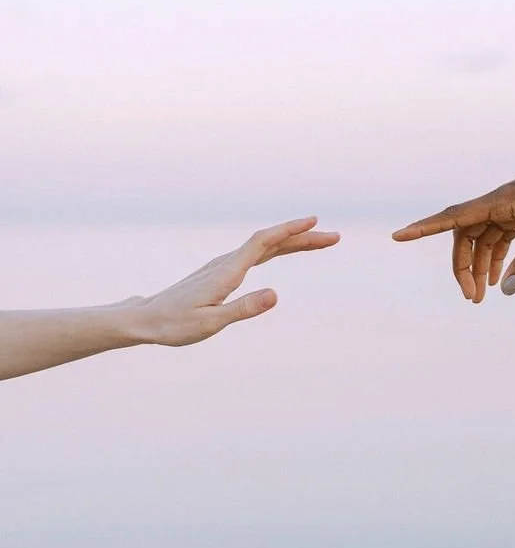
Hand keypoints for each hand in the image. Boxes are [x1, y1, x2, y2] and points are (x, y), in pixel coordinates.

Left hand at [139, 217, 338, 344]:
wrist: (146, 319)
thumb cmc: (175, 324)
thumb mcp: (211, 323)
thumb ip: (244, 308)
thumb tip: (276, 294)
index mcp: (227, 271)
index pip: (264, 242)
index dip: (290, 230)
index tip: (315, 222)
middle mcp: (227, 262)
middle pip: (271, 241)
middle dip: (304, 237)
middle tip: (334, 237)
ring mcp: (224, 265)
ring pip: (266, 246)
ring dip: (294, 242)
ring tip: (320, 241)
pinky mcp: (222, 271)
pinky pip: (257, 253)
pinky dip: (278, 248)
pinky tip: (285, 249)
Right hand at [392, 143, 514, 300]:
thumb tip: (506, 289)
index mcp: (498, 201)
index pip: (452, 218)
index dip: (423, 229)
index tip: (398, 237)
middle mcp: (497, 203)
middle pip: (464, 237)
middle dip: (463, 267)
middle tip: (471, 298)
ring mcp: (509, 208)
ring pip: (481, 240)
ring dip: (479, 266)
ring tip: (482, 296)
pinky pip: (499, 238)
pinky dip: (496, 258)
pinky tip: (498, 279)